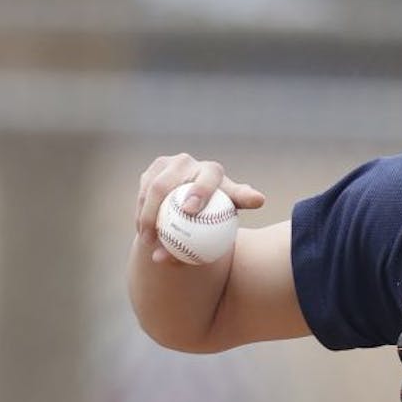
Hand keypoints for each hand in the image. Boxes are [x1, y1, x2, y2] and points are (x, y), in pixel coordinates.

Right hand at [135, 153, 265, 264]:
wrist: (196, 204)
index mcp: (211, 169)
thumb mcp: (233, 207)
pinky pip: (141, 195)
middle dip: (157, 207)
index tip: (190, 211)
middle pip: (166, 183)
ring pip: (150, 190)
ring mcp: (164, 165)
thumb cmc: (219, 209)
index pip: (207, 177)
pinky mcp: (150, 173)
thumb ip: (243, 201)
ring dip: (146, 216)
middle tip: (157, 234)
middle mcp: (186, 162)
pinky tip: (141, 233)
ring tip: (147, 239)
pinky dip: (140, 214)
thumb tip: (260, 199)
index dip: (199, 190)